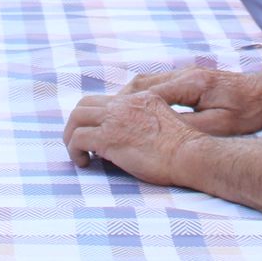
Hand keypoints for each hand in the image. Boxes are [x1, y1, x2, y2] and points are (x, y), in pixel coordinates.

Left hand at [61, 90, 200, 186]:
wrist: (190, 154)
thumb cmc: (184, 148)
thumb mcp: (166, 122)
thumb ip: (147, 121)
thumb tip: (130, 136)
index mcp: (141, 98)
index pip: (108, 100)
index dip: (97, 116)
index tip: (97, 133)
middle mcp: (125, 103)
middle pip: (86, 104)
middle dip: (78, 122)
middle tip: (79, 141)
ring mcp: (115, 119)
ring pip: (77, 118)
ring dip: (71, 135)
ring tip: (77, 152)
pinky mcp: (108, 138)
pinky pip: (78, 139)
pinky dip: (74, 150)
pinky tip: (84, 163)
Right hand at [121, 65, 261, 136]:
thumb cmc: (247, 111)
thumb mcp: (222, 126)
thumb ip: (192, 128)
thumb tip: (163, 134)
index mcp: (191, 84)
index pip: (148, 93)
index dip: (126, 106)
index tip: (110, 121)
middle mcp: (184, 74)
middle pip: (140, 84)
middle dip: (118, 102)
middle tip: (103, 120)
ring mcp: (185, 74)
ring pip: (145, 83)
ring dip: (127, 99)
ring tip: (112, 118)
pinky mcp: (188, 79)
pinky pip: (155, 86)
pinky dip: (140, 98)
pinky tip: (135, 112)